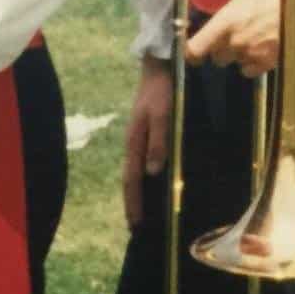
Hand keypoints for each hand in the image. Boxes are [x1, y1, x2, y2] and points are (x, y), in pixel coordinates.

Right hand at [123, 56, 173, 227]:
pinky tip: (156, 182)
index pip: (132, 180)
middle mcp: (135, 143)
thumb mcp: (162, 115)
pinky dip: (147, 177)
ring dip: (140, 193)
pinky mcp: (148, 132)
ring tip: (146, 212)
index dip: (133, 203)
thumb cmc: (163, 90)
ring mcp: (140, 138)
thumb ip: (158, 142)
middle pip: (131, 180)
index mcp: (134, 142)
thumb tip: (152, 172)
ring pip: (137, 171)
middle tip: (137, 227)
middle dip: (133, 203)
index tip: (135, 226)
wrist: (161, 66)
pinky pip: (145, 161)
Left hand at [186, 0, 281, 74]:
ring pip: (233, 62)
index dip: (190, 50)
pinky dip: (251, 61)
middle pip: (215, 57)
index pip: (196, 49)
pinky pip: (249, 70)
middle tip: (230, 29)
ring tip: (249, 34)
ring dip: (236, 53)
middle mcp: (238, 42)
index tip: (191, 46)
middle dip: (218, 45)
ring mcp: (255, 55)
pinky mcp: (270, 63)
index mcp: (228, 20)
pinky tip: (259, 45)